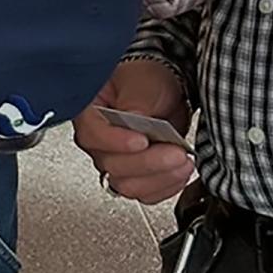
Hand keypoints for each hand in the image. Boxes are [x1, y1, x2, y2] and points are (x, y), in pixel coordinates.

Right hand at [73, 57, 195, 204]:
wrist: (164, 90)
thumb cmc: (146, 79)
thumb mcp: (143, 82)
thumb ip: (137, 100)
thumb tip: (135, 119)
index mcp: (89, 113)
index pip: (92, 134)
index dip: (116, 142)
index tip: (142, 140)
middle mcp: (98, 142)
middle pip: (112, 165)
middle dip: (148, 162)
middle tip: (176, 151)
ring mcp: (115, 162)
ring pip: (127, 185)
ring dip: (159, 178)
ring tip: (183, 162)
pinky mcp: (134, 176)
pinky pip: (144, 193)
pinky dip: (165, 187)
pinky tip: (179, 173)